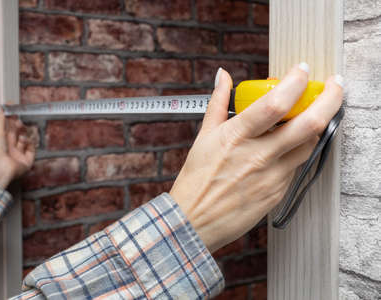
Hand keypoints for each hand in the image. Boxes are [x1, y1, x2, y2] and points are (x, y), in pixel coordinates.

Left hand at [0, 107, 35, 188]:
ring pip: (26, 141)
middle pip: (18, 134)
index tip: (15, 111)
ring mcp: (19, 155)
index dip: (12, 120)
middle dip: (20, 126)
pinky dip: (30, 143)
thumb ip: (0, 119)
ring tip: (22, 131)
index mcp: (1, 143)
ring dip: (25, 134)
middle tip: (19, 121)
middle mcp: (10, 149)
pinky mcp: (26, 161)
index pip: (9, 128)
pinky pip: (32, 150)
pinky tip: (25, 140)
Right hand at [169, 64, 342, 252]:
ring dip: (316, 125)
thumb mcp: (204, 136)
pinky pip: (297, 165)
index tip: (301, 69)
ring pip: (310, 144)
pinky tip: (287, 146)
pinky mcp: (278, 192)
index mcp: (236, 137)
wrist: (195, 219)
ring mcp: (272, 176)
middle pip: (309, 123)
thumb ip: (218, 102)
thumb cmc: (197, 179)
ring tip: (308, 117)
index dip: (296, 81)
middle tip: (334, 85)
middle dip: (330, 98)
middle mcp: (258, 156)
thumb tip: (223, 76)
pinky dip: (298, 150)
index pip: (275, 103)